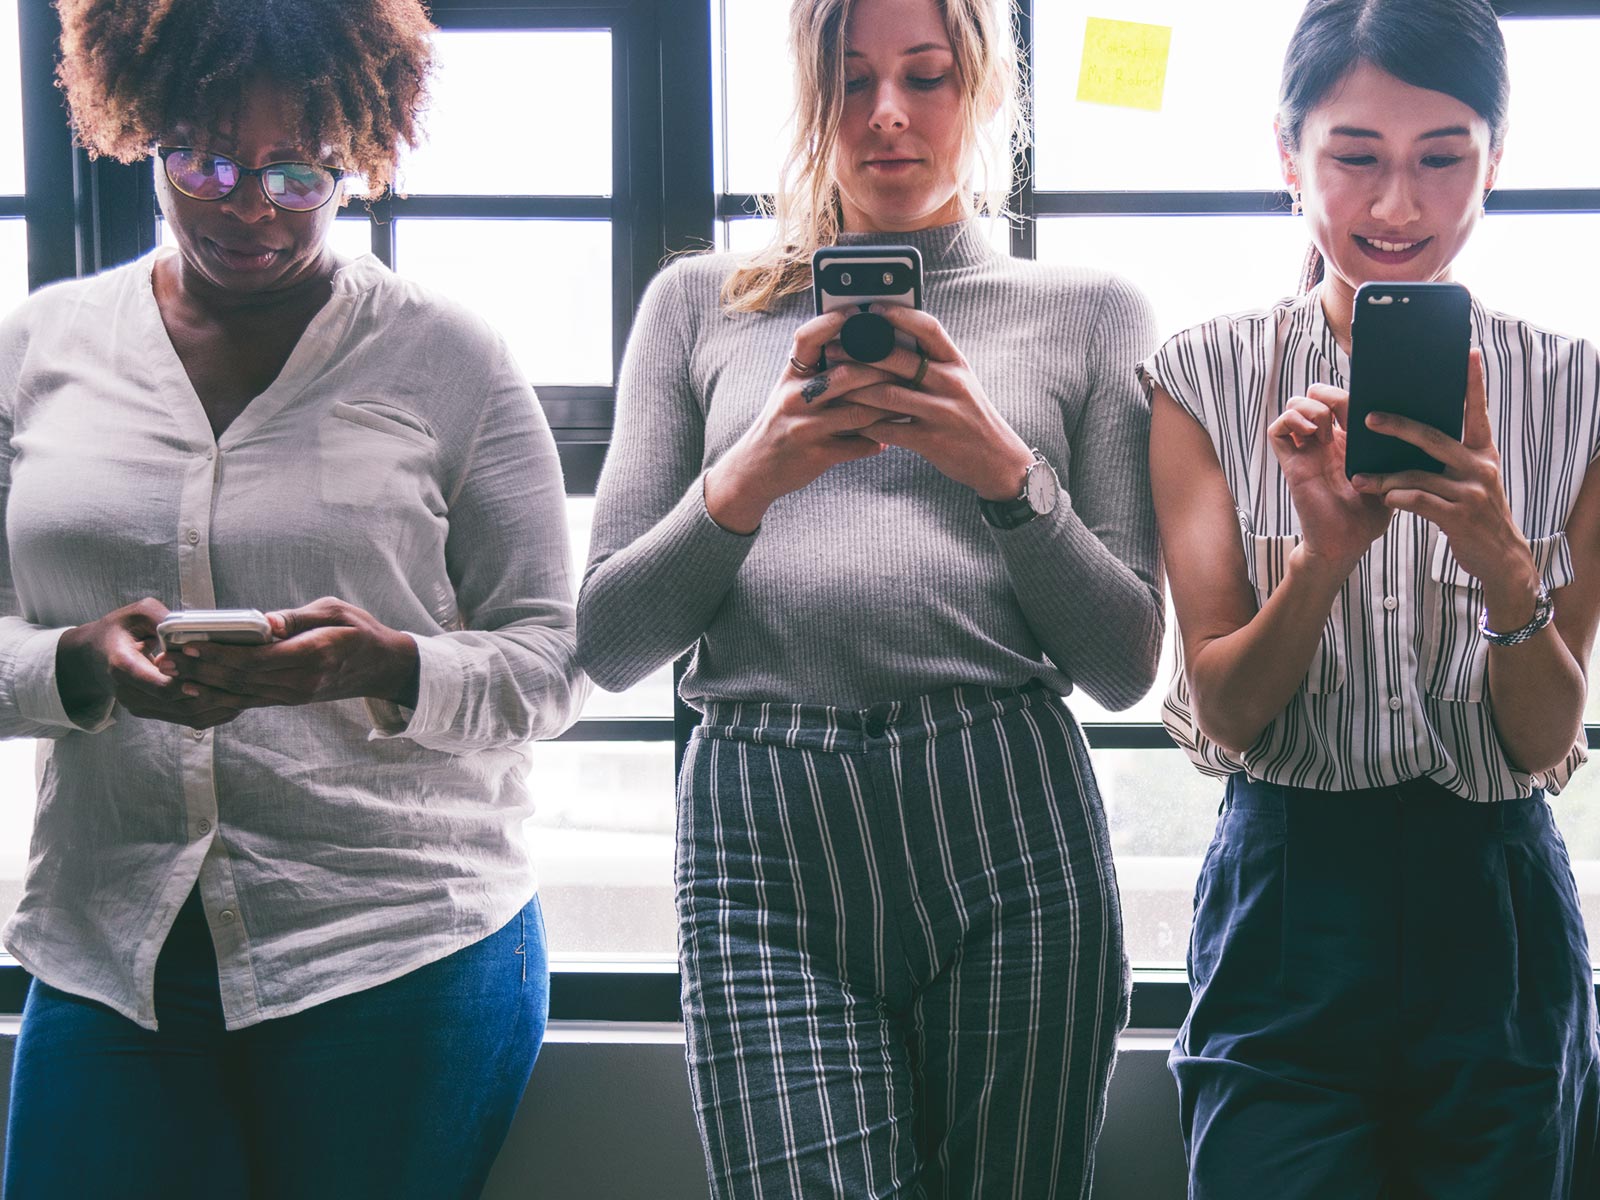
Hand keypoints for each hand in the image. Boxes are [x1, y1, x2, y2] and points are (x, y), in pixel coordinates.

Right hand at [56, 599, 243, 729]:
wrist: (94, 657)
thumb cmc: (119, 629)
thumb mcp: (136, 613)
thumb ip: (161, 618)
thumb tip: (191, 624)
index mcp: (123, 667)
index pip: (161, 686)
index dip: (191, 682)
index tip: (215, 670)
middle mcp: (130, 693)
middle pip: (180, 704)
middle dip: (214, 694)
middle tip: (245, 682)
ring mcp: (141, 706)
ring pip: (186, 715)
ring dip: (218, 706)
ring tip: (247, 692)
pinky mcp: (152, 712)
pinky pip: (186, 719)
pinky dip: (212, 712)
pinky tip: (235, 702)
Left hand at [166, 597, 419, 709]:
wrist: (382, 667)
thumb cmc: (359, 631)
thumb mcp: (334, 611)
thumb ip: (296, 617)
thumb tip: (262, 621)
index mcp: (313, 656)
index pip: (256, 659)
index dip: (219, 654)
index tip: (190, 643)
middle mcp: (301, 682)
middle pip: (241, 679)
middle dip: (200, 669)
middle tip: (166, 658)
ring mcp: (294, 696)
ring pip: (240, 694)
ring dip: (203, 684)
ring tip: (171, 673)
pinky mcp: (289, 700)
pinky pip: (249, 701)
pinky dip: (220, 695)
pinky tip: (196, 688)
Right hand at [703, 310, 900, 533]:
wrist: (756, 467)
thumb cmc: (782, 422)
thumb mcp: (790, 390)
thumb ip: (817, 371)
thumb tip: (860, 348)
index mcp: (791, 377)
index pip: (807, 338)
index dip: (833, 322)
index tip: (859, 312)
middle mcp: (795, 398)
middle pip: (846, 375)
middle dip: (881, 372)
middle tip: (908, 368)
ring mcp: (805, 427)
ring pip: (858, 412)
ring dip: (887, 409)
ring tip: (906, 404)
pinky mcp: (817, 455)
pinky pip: (857, 446)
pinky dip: (876, 442)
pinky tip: (888, 439)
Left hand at [834, 305, 1034, 498]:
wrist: (996, 458)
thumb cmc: (969, 415)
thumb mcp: (959, 382)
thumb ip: (931, 363)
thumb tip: (889, 341)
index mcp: (957, 363)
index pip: (928, 328)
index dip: (899, 315)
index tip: (872, 309)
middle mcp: (951, 384)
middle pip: (900, 360)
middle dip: (861, 353)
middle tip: (834, 349)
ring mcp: (942, 413)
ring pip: (888, 395)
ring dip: (856, 390)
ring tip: (833, 385)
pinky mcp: (931, 441)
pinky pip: (889, 430)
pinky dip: (866, 426)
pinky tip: (850, 422)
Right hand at [1268, 383, 1390, 570]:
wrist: (1348, 543)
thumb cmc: (1370, 514)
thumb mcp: (1392, 472)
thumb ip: (1395, 447)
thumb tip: (1408, 416)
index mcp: (1349, 438)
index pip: (1340, 396)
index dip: (1347, 387)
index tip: (1365, 388)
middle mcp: (1325, 440)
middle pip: (1314, 394)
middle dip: (1328, 393)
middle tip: (1344, 412)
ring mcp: (1306, 450)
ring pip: (1294, 405)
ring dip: (1312, 409)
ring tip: (1327, 431)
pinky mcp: (1291, 463)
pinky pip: (1277, 430)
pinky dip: (1291, 422)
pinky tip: (1312, 435)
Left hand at [1350, 350, 1539, 620]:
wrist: (1500, 558)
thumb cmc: (1475, 514)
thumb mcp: (1472, 481)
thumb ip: (1450, 458)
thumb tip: (1411, 433)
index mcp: (1483, 452)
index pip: (1477, 411)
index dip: (1473, 383)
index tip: (1468, 353)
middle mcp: (1480, 466)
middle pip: (1433, 437)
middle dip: (1398, 426)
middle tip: (1367, 417)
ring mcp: (1471, 491)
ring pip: (1417, 474)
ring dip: (1384, 477)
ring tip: (1358, 478)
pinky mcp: (1459, 516)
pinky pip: (1418, 501)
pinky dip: (1396, 498)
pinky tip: (1382, 499)